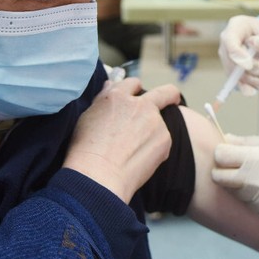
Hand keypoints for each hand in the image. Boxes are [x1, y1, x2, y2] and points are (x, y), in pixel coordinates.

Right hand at [64, 78, 180, 201]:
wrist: (99, 175)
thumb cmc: (86, 149)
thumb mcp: (88, 116)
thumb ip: (104, 99)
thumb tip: (111, 85)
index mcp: (118, 96)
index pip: (133, 84)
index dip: (135, 90)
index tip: (138, 97)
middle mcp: (140, 105)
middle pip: (165, 93)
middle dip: (171, 95)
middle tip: (172, 100)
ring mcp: (155, 122)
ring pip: (160, 123)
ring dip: (152, 132)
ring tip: (134, 152)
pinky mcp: (165, 140)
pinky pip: (161, 142)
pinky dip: (154, 149)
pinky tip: (139, 160)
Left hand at [211, 134, 258, 219]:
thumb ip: (247, 142)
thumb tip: (225, 139)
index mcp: (257, 159)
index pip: (221, 156)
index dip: (223, 152)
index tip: (228, 151)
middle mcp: (254, 182)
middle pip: (220, 177)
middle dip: (224, 170)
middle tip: (238, 165)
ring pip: (233, 191)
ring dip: (238, 184)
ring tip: (257, 177)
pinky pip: (247, 203)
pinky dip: (251, 196)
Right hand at [219, 16, 258, 95]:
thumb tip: (253, 44)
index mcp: (237, 26)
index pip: (229, 40)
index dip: (236, 54)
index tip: (248, 66)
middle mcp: (228, 42)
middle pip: (232, 61)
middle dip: (253, 71)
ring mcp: (229, 58)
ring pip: (236, 75)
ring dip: (255, 82)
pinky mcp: (233, 71)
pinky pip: (238, 83)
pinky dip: (251, 88)